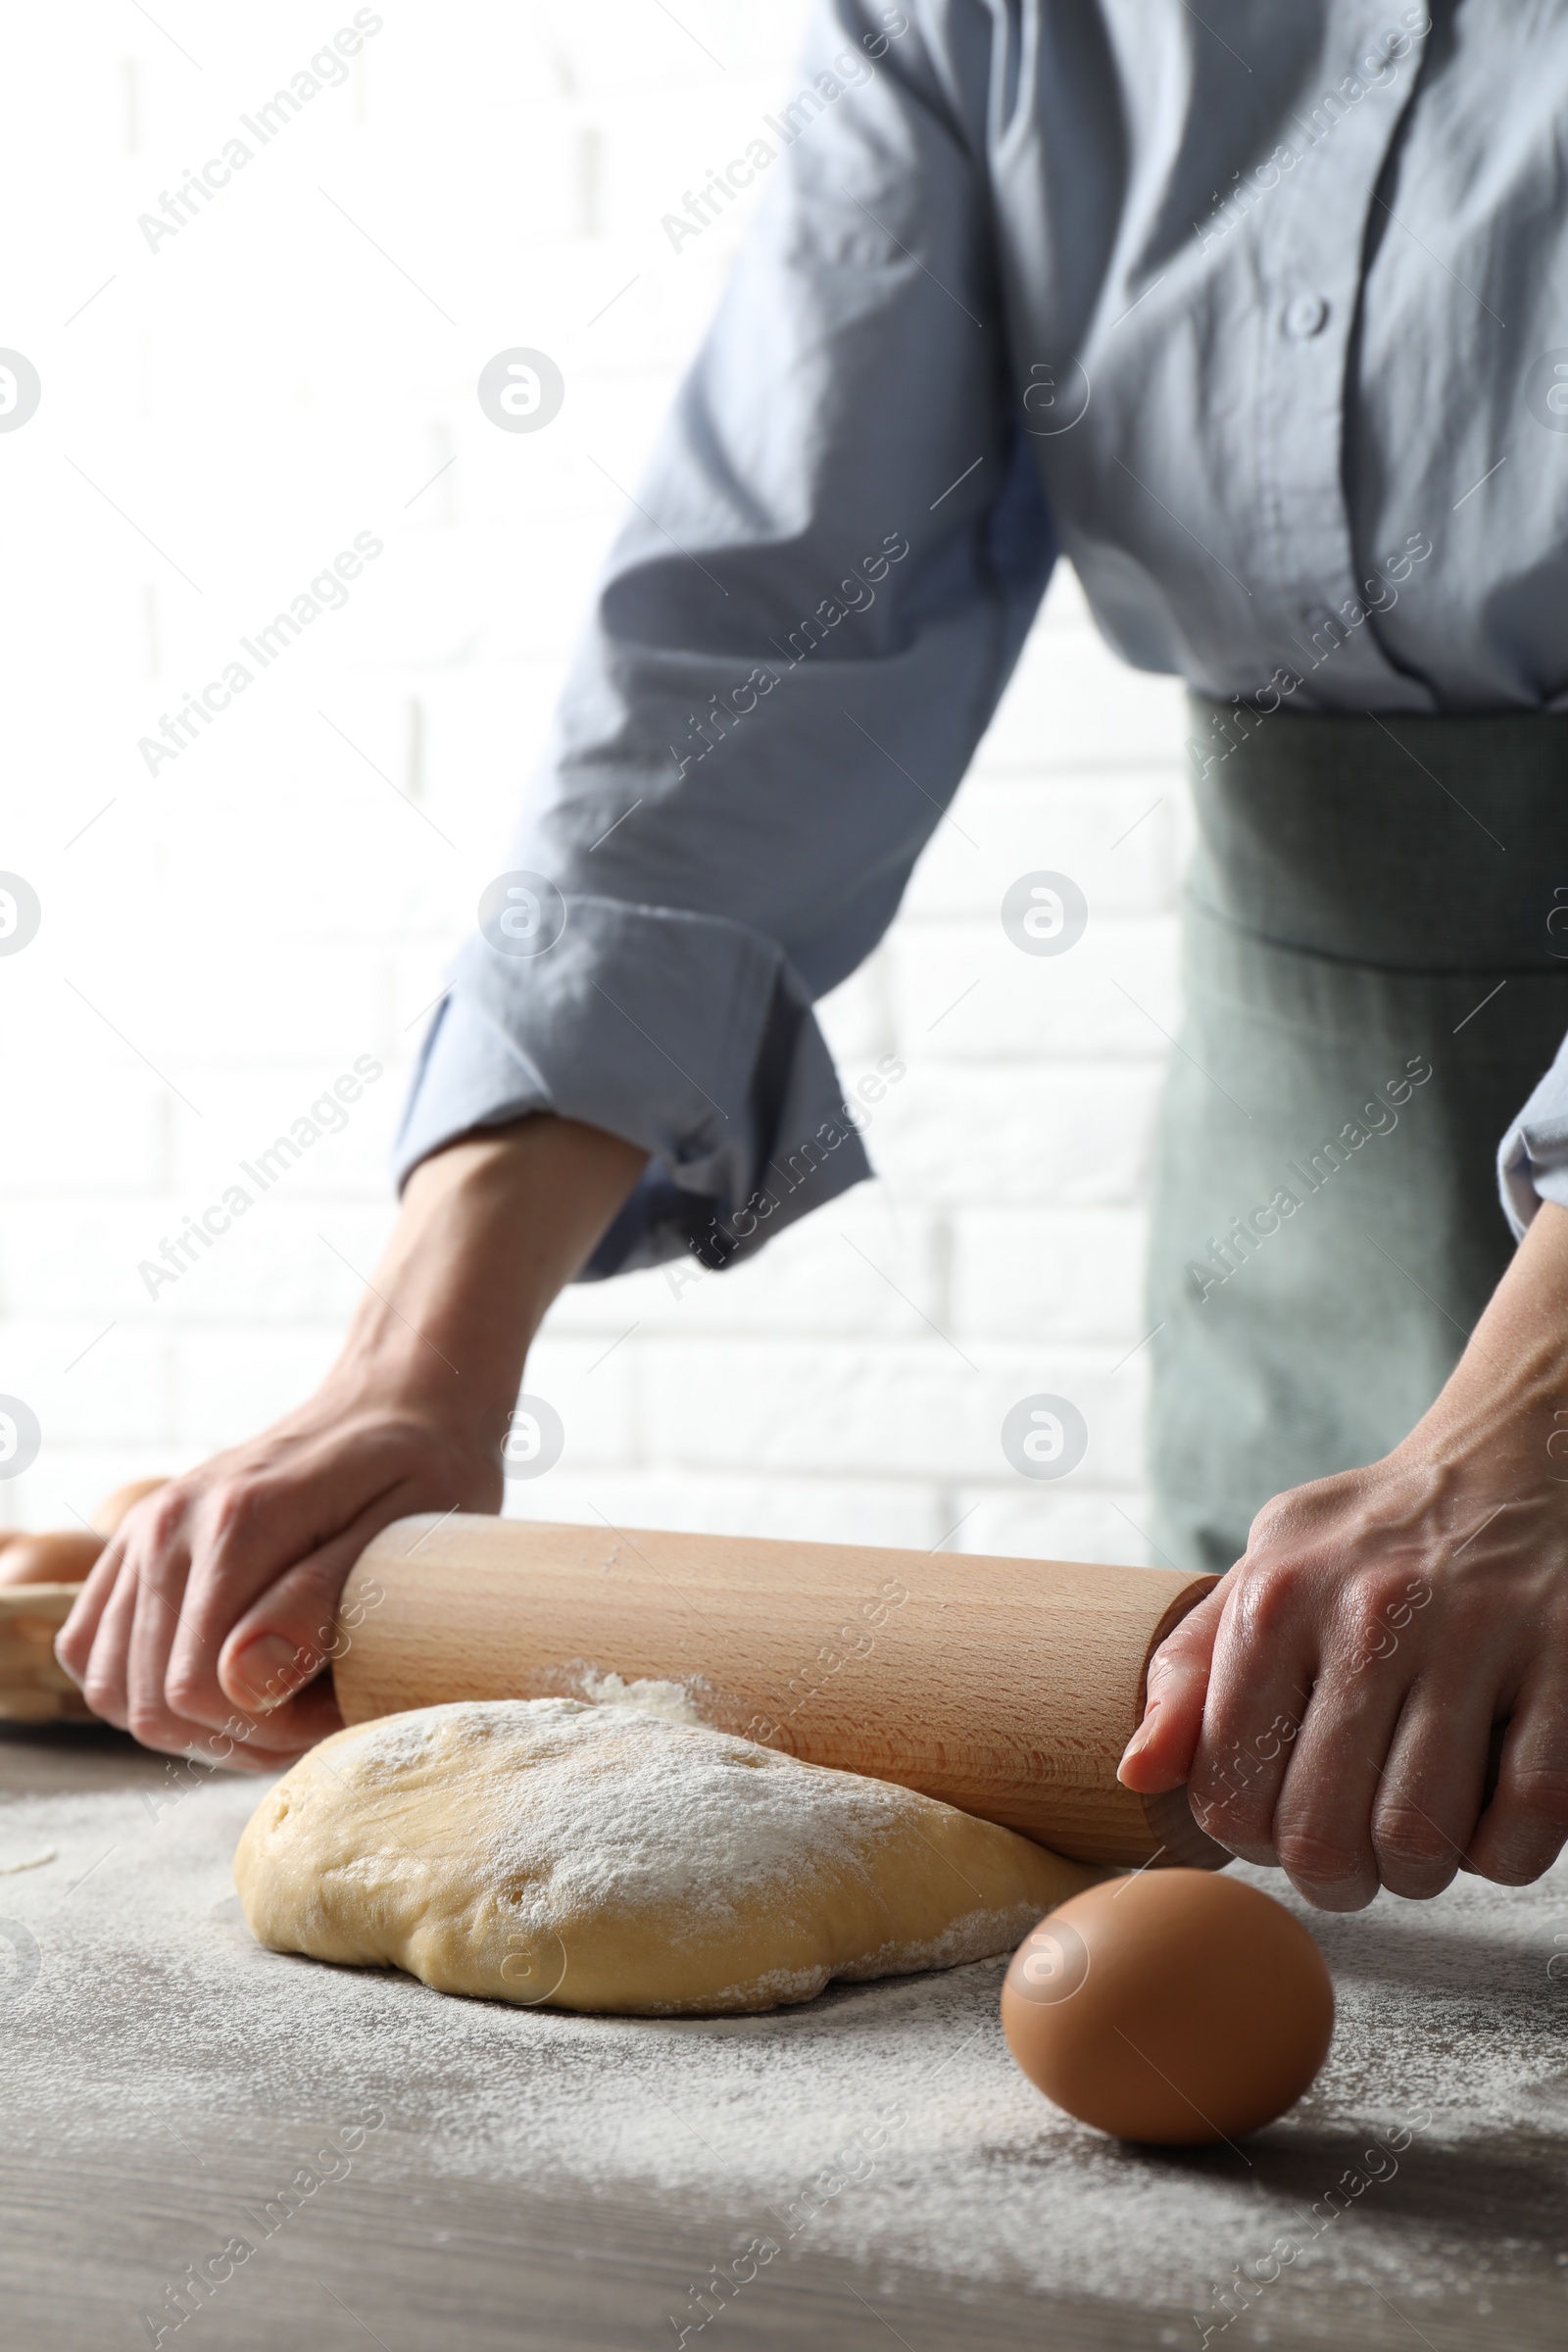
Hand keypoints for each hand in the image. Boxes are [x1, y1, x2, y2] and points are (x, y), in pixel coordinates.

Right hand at [57, 1395, 500, 1770]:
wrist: (395, 1403)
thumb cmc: (423, 1472)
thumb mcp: (403, 1537)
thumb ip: (319, 1603)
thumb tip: (241, 1681)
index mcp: (237, 1523)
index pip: (197, 1689)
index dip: (270, 1729)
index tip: (342, 1708)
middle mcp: (169, 1524)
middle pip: (152, 1702)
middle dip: (237, 1735)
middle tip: (316, 1713)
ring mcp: (141, 1532)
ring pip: (114, 1690)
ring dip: (191, 1723)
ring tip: (275, 1702)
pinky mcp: (131, 1543)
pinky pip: (90, 1649)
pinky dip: (142, 1687)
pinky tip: (220, 1678)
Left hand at [1119, 1200, 1567, 1909]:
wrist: (1517, 1458)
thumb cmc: (1374, 1538)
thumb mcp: (1267, 1565)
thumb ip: (1192, 1668)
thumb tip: (1136, 1774)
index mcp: (1279, 1593)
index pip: (1227, 1788)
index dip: (1250, 1838)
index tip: (1278, 1821)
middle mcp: (1371, 1610)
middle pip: (1321, 1832)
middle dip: (1332, 1877)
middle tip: (1351, 1858)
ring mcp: (1480, 1636)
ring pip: (1420, 1840)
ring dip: (1414, 1874)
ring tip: (1414, 1839)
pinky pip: (1524, 1823)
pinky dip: (1502, 1855)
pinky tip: (1486, 1815)